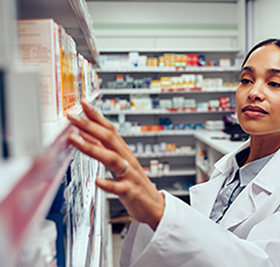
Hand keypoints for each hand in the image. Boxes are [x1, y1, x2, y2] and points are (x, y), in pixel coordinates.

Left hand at [67, 99, 164, 229]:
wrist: (154, 206)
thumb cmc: (135, 184)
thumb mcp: (119, 164)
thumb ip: (103, 149)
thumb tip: (84, 134)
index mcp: (124, 152)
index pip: (110, 129)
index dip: (96, 116)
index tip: (83, 103)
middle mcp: (127, 160)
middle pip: (109, 138)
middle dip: (89, 126)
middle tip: (72, 116)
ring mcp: (129, 175)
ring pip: (112, 158)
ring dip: (92, 148)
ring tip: (75, 140)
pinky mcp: (130, 192)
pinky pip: (119, 188)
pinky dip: (108, 184)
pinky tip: (97, 181)